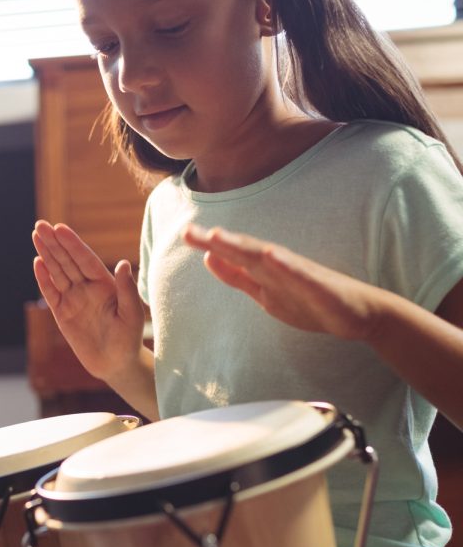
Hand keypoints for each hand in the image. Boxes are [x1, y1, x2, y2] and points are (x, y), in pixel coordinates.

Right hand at [32, 220, 145, 380]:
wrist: (116, 364)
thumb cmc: (129, 339)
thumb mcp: (132, 314)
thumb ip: (127, 290)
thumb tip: (123, 263)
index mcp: (105, 284)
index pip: (85, 259)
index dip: (73, 244)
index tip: (60, 229)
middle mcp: (87, 288)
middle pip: (68, 261)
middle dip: (54, 243)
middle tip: (41, 225)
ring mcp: (74, 299)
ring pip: (57, 272)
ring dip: (47, 254)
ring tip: (36, 235)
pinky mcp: (62, 314)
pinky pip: (51, 293)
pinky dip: (43, 278)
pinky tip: (37, 263)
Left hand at [182, 224, 381, 341]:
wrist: (360, 314)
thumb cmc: (312, 301)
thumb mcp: (265, 292)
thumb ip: (238, 276)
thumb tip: (208, 257)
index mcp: (265, 271)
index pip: (233, 255)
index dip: (210, 244)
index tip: (185, 233)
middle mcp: (280, 267)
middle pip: (244, 251)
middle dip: (218, 241)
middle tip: (190, 231)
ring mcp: (300, 275)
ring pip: (267, 258)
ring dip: (243, 246)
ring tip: (218, 236)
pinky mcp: (321, 287)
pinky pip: (301, 276)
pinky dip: (285, 266)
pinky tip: (271, 255)